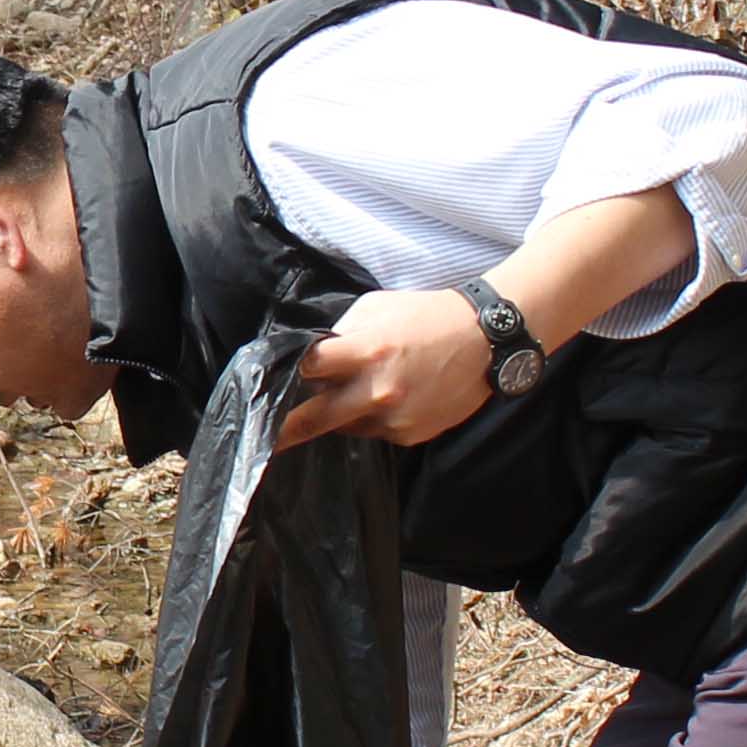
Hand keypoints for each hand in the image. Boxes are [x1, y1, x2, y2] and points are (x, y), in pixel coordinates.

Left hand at [275, 286, 495, 451]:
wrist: (485, 341)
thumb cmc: (427, 316)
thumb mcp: (377, 308)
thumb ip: (341, 333)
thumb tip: (312, 357)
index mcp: (367, 351)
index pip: (308, 369)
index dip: (285, 374)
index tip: (265, 385)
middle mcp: (378, 391)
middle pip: (312, 419)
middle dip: (283, 429)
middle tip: (262, 438)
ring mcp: (394, 419)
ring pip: (344, 427)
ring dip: (339, 415)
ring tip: (357, 391)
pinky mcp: (409, 436)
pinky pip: (374, 432)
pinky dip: (371, 419)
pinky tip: (391, 397)